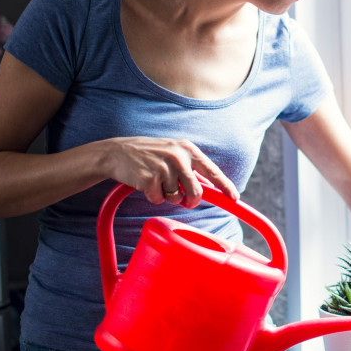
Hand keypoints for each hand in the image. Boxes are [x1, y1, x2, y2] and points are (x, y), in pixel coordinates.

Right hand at [102, 136, 237, 206]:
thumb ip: (190, 167)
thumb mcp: (173, 153)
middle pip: (196, 192)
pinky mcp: (150, 179)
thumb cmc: (149, 154)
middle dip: (190, 201)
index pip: (212, 170)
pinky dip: (153, 197)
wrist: (117, 152)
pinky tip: (145, 183)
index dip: (225, 186)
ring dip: (167, 196)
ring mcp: (164, 167)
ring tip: (157, 182)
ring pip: (176, 198)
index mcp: (188, 149)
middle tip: (183, 199)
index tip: (234, 197)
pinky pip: (159, 200)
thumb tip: (208, 186)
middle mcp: (179, 157)